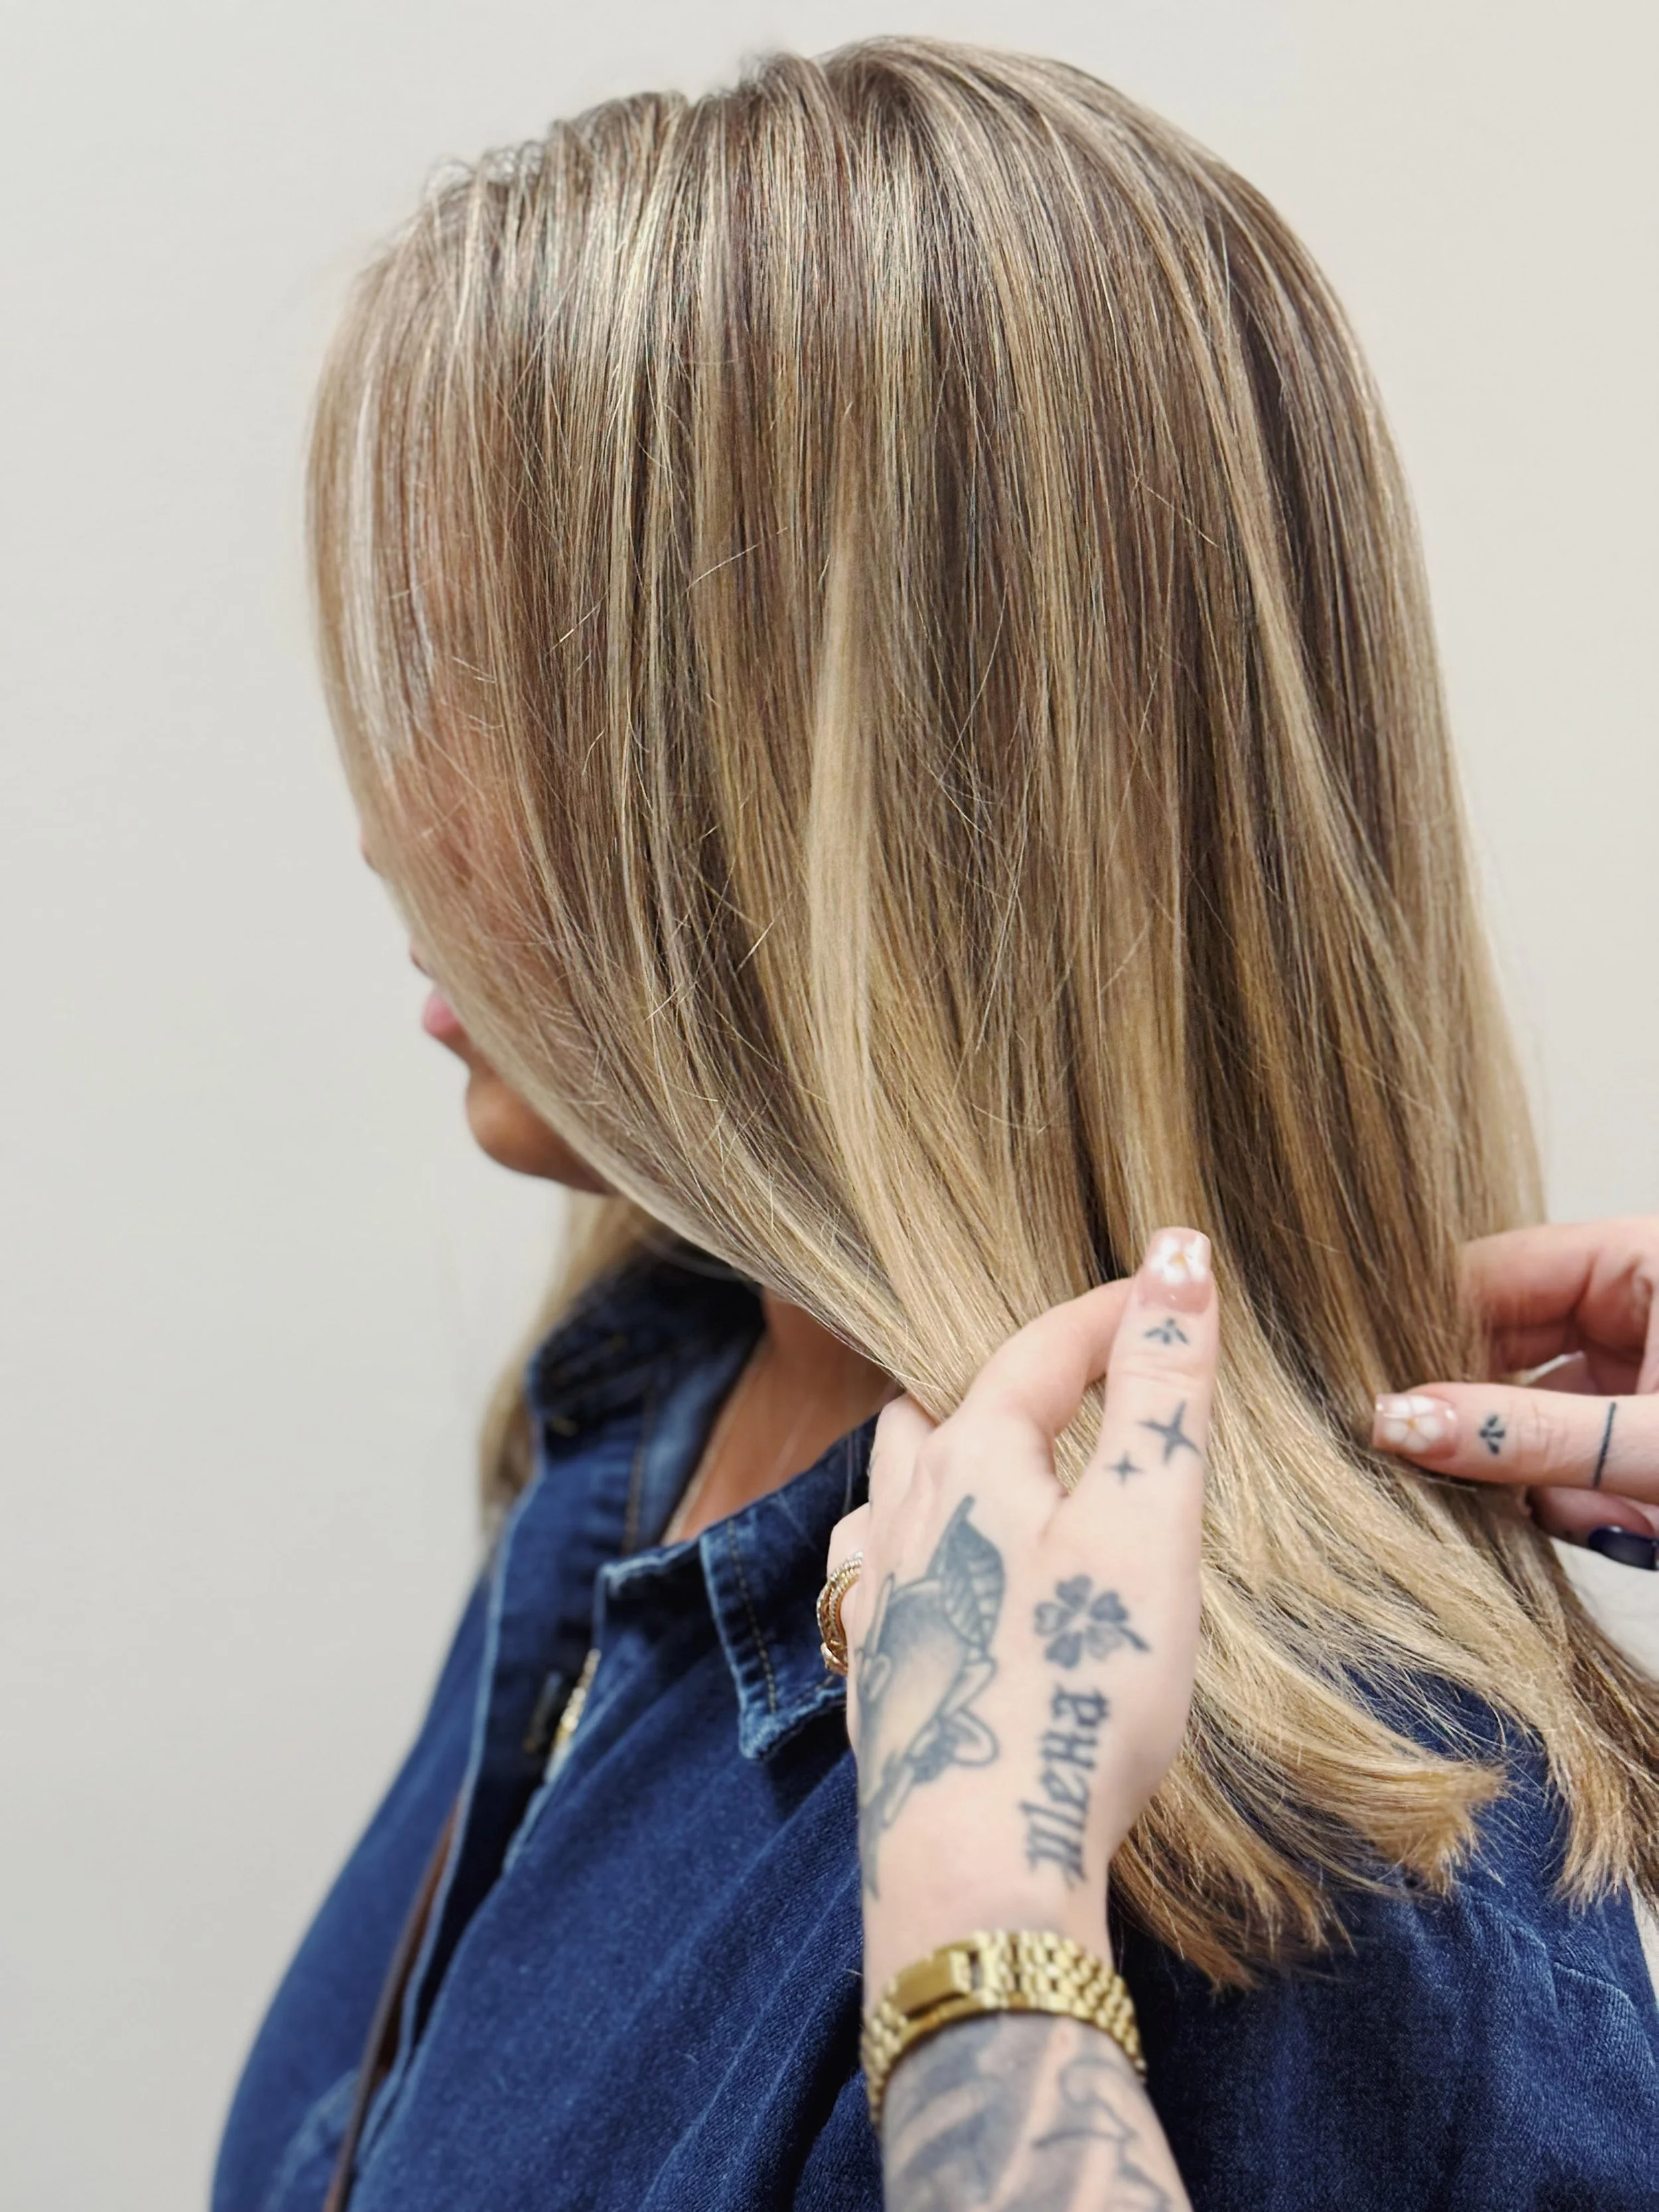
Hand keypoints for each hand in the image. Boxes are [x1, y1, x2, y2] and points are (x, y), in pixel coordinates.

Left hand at [826, 1229, 1215, 1997]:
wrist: (980, 1861)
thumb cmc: (1075, 1685)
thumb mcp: (1145, 1523)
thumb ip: (1160, 1391)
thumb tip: (1177, 1255)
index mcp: (967, 1463)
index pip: (1040, 1350)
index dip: (1113, 1313)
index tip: (1174, 1289)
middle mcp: (903, 1517)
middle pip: (946, 1407)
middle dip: (1018, 1382)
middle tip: (1089, 1384)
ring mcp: (879, 1599)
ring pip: (896, 1487)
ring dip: (952, 1459)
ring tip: (1008, 1467)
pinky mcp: (878, 1677)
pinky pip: (885, 1573)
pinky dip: (923, 1545)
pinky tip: (944, 1581)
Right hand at [1373, 1218, 1658, 1568]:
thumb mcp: (1653, 1441)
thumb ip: (1528, 1434)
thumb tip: (1400, 1425)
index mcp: (1634, 1258)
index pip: (1488, 1275)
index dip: (1424, 1333)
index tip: (1373, 1396)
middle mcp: (1629, 1303)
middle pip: (1501, 1349)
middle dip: (1486, 1426)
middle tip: (1442, 1477)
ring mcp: (1637, 1367)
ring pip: (1532, 1414)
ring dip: (1542, 1479)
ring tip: (1600, 1518)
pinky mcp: (1641, 1427)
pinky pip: (1570, 1455)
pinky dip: (1577, 1499)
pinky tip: (1616, 1525)